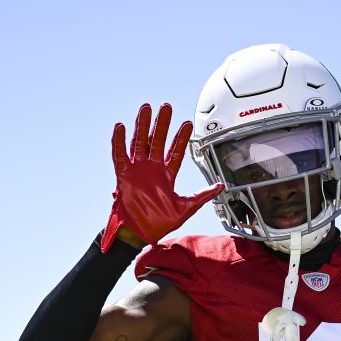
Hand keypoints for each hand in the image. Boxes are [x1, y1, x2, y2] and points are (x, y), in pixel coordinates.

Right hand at [101, 103, 223, 251]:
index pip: (176, 152)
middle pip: (157, 141)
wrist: (141, 234)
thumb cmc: (160, 222)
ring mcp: (138, 171)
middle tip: (166, 106)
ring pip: (140, 143)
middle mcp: (152, 169)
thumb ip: (202, 195)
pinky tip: (121, 127)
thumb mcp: (186, 207)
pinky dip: (119, 142)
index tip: (186, 123)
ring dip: (142, 126)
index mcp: (167, 175)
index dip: (181, 138)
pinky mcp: (124, 176)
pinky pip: (120, 156)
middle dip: (162, 124)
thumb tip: (221, 186)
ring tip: (146, 108)